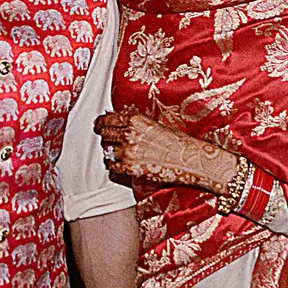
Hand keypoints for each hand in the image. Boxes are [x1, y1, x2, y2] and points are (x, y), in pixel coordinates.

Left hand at [95, 112, 240, 193]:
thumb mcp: (154, 124)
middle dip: (104, 137)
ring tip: (119, 154)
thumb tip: (119, 121)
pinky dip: (114, 166)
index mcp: (135, 120)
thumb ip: (135, 123)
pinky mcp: (130, 168)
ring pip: (107, 151)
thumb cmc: (177, 141)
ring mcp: (128, 151)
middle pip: (104, 134)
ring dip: (111, 153)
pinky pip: (112, 167)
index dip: (101, 123)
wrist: (188, 158)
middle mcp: (129, 134)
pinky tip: (121, 165)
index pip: (107, 120)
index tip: (100, 126)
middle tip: (107, 139)